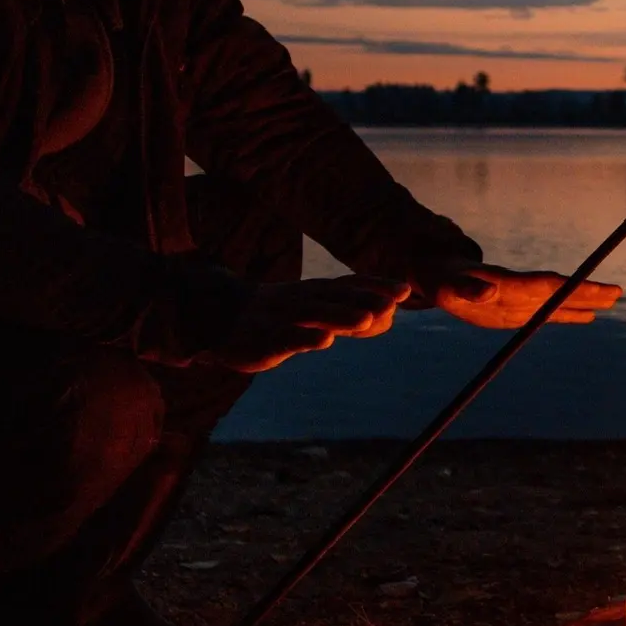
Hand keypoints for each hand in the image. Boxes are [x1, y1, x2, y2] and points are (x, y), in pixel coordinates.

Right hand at [211, 275, 409, 373]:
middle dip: (365, 299)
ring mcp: (282, 316)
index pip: (350, 285)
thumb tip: (388, 318)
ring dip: (341, 315)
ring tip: (366, 319)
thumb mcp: (314, 311)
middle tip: (393, 303)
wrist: (220, 314)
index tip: (405, 289)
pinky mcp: (264, 337)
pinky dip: (305, 337)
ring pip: (314, 314)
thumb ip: (349, 315)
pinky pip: (286, 336)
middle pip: (337, 297)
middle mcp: (302, 299)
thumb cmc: (278, 314)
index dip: (376, 286)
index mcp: (316, 291)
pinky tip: (324, 341)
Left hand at [431, 262, 621, 329]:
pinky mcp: (517, 310)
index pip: (547, 285)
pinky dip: (569, 314)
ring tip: (613, 300)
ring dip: (585, 301)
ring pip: (559, 300)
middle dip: (588, 291)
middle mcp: (520, 289)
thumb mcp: (447, 285)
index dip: (572, 288)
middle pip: (560, 290)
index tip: (596, 288)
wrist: (436, 275)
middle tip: (618, 292)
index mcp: (507, 283)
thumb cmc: (439, 279)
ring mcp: (521, 299)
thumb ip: (468, 288)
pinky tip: (588, 317)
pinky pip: (548, 312)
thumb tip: (490, 291)